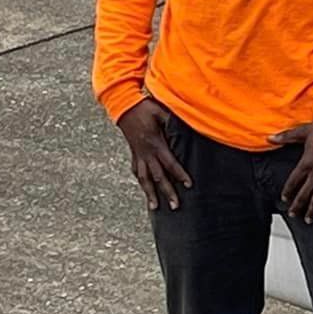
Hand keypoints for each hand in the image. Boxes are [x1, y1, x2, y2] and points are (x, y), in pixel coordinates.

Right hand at [117, 97, 191, 211]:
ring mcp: (138, 155)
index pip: (170, 163)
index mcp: (155, 143)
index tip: (188, 185)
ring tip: (154, 207)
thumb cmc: (144, 107)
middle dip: (167, 192)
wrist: (123, 106)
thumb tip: (188, 127)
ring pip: (144, 179)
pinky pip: (137, 171)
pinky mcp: (134, 153)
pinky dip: (141, 182)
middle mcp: (146, 153)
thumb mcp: (161, 111)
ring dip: (150, 194)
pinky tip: (145, 189)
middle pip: (158, 176)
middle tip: (175, 206)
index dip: (180, 174)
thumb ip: (173, 122)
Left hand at [271, 121, 312, 222]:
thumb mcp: (304, 131)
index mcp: (306, 163)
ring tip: (308, 219)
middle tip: (293, 214)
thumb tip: (270, 138)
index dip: (287, 192)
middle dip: (297, 206)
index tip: (284, 199)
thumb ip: (286, 136)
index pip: (293, 182)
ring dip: (312, 211)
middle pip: (304, 195)